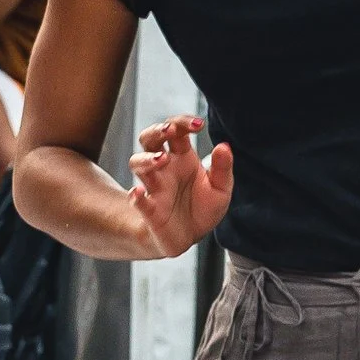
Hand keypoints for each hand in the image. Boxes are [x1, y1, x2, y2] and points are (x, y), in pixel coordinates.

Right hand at [127, 115, 231, 256]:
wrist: (190, 237)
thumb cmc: (203, 207)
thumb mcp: (221, 188)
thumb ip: (222, 168)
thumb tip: (224, 146)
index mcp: (182, 157)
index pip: (176, 131)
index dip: (183, 122)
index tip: (199, 124)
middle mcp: (165, 167)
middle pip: (149, 139)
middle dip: (156, 130)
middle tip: (169, 129)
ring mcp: (154, 186)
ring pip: (137, 163)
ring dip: (146, 159)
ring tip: (161, 159)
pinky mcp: (149, 209)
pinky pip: (137, 200)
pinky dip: (136, 197)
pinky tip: (137, 193)